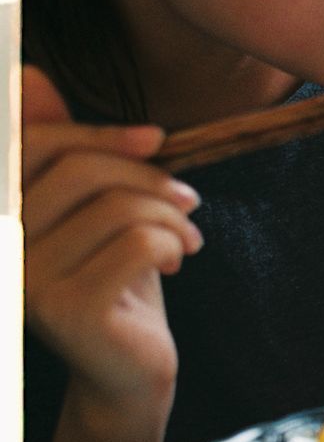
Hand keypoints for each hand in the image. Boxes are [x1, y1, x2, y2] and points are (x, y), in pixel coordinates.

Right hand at [22, 65, 202, 406]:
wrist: (130, 367)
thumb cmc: (115, 277)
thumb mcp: (94, 208)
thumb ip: (63, 150)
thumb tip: (26, 74)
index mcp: (3, 213)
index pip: (35, 145)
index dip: (99, 133)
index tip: (157, 139)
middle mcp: (1, 244)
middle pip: (81, 170)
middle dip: (149, 177)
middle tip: (187, 202)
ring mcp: (26, 281)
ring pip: (118, 207)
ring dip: (171, 218)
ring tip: (186, 240)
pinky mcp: (66, 310)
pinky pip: (137, 243)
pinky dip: (172, 244)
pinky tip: (175, 263)